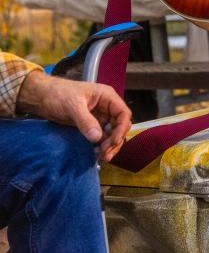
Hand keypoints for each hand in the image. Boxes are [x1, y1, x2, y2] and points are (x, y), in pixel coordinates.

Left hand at [16, 71, 132, 162]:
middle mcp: (106, 107)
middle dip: (115, 140)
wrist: (41, 96)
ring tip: (102, 158)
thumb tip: (98, 138)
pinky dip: (99, 146)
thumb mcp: (73, 106)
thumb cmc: (58, 94)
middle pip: (119, 126)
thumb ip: (86, 121)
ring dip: (109, 146)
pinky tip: (95, 154)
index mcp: (107, 97)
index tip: (112, 142)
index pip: (123, 114)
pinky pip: (100, 137)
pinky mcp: (90, 125)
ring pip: (111, 133)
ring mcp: (99, 117)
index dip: (121, 129)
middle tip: (105, 155)